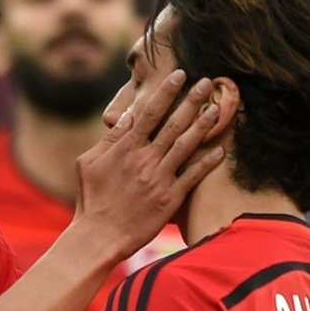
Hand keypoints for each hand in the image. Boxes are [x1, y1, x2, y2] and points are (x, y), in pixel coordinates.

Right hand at [73, 69, 222, 259]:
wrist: (99, 236)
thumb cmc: (91, 199)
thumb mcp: (88, 164)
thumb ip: (109, 140)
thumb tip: (127, 118)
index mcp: (125, 149)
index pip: (148, 112)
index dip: (166, 92)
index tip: (180, 74)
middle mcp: (144, 160)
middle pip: (173, 124)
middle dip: (192, 100)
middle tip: (208, 82)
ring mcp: (159, 179)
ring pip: (186, 146)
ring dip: (203, 125)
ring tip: (218, 108)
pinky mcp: (170, 199)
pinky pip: (193, 177)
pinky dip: (207, 162)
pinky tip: (221, 150)